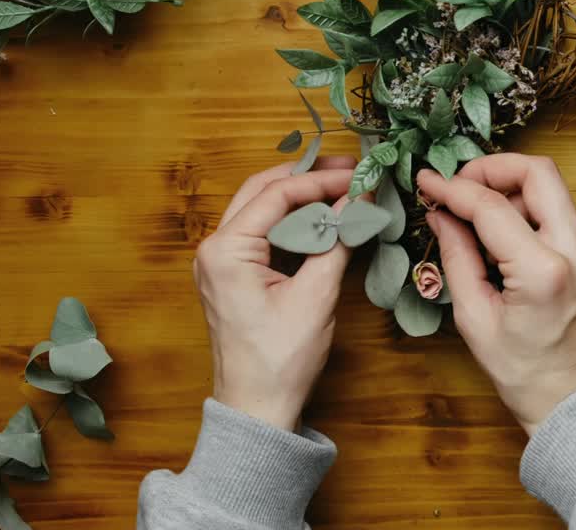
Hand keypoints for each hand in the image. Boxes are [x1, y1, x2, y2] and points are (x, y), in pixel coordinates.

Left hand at [192, 158, 355, 431]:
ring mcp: (220, 261)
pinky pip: (263, 232)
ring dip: (301, 195)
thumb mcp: (316, 296)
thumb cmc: (281, 358)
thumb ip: (337, 240)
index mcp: (226, 249)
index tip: (361, 176)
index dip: (322, 181)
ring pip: (262, 208)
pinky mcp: (233, 274)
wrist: (257, 407)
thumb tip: (359, 201)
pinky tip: (324, 218)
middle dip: (307, 176)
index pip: (278, 194)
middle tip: (351, 168)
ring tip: (342, 187)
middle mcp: (214, 248)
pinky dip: (294, 220)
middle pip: (263, 190)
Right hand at [417, 154, 575, 435]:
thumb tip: (440, 212)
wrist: (572, 397)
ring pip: (552, 187)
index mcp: (545, 272)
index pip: (493, 207)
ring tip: (477, 218)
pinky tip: (504, 237)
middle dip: (492, 168)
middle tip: (460, 186)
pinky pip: (560, 212)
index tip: (428, 183)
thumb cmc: (521, 369)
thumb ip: (456, 255)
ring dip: (510, 190)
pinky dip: (529, 212)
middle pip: (539, 172)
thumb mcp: (474, 317)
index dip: (453, 189)